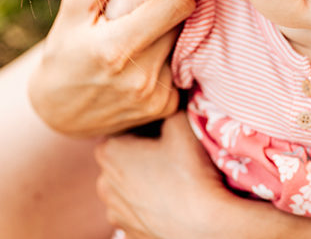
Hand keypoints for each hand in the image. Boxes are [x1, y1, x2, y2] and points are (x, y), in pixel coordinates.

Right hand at [29, 0, 196, 136]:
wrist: (59, 112)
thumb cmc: (65, 52)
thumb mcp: (75, 9)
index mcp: (116, 48)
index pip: (178, 5)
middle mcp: (141, 77)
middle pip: (186, 22)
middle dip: (176, 5)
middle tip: (158, 2)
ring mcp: (156, 96)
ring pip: (186, 44)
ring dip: (173, 31)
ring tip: (147, 32)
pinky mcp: (167, 107)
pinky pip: (182, 67)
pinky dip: (170, 57)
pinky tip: (147, 58)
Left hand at [95, 113, 228, 238]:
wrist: (204, 225)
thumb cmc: (190, 171)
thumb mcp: (182, 123)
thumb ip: (170, 103)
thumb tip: (171, 90)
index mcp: (109, 151)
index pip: (127, 128)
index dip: (150, 126)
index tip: (170, 130)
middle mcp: (103, 182)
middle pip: (126, 158)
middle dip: (145, 153)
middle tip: (175, 154)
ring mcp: (114, 212)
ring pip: (131, 186)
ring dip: (147, 181)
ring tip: (177, 181)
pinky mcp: (128, 233)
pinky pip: (139, 211)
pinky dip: (152, 206)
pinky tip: (174, 202)